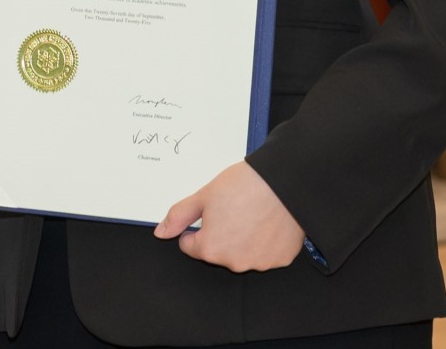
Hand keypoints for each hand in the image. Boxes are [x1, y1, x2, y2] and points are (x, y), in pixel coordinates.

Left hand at [155, 161, 305, 272]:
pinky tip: (268, 222)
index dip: (197, 227)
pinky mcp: (281, 259)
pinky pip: (265, 254)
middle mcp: (234, 263)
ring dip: (243, 240)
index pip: (190, 246)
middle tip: (233, 209)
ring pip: (241, 254)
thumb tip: (160, 233)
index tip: (210, 212)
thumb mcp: (202, 195)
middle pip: (217, 251)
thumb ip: (178, 217)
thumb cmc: (243, 186)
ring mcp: (260, 263)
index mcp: (210, 249)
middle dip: (220, 234)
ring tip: (252, 214)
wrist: (285, 182)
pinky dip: (264, 242)